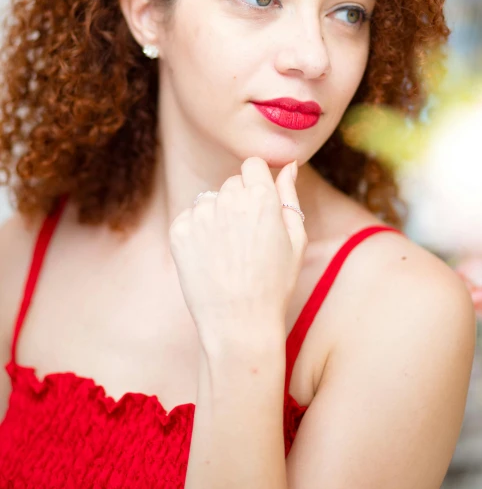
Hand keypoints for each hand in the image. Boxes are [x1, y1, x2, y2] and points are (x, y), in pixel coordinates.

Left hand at [168, 157, 307, 347]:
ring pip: (209, 200)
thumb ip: (289, 196)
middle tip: (246, 239)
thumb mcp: (295, 239)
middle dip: (238, 202)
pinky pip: (189, 218)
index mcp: (261, 198)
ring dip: (217, 217)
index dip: (257, 182)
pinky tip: (210, 258)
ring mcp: (201, 215)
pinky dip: (197, 233)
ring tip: (227, 253)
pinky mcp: (179, 231)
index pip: (252, 165)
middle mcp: (229, 200)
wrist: (239, 324)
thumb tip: (288, 166)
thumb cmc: (274, 283)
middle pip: (231, 183)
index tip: (258, 204)